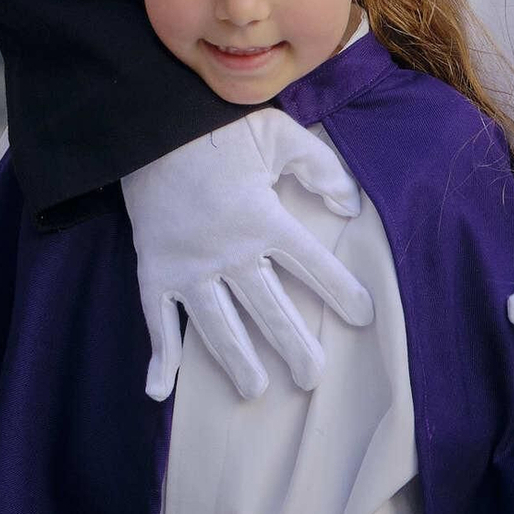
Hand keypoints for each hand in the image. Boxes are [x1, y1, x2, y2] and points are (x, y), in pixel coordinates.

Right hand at [122, 115, 373, 402]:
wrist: (150, 122)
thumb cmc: (219, 127)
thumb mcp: (280, 134)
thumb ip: (321, 167)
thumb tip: (352, 207)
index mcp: (263, 218)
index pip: (312, 264)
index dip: (341, 292)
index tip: (363, 317)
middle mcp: (228, 251)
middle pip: (268, 311)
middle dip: (294, 347)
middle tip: (313, 378)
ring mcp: (188, 266)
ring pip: (218, 326)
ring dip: (238, 361)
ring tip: (255, 389)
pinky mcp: (154, 269)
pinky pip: (156, 320)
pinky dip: (157, 356)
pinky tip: (159, 391)